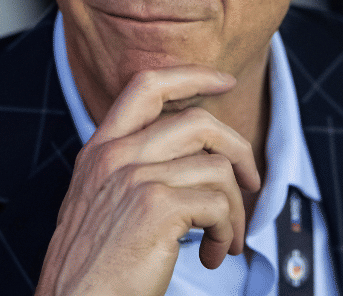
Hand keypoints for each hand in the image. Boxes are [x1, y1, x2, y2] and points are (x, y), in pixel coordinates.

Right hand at [34, 66, 261, 295]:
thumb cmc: (90, 267)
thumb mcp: (98, 203)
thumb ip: (130, 171)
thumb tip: (190, 159)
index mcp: (100, 151)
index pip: (147, 86)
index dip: (192, 76)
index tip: (224, 82)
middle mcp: (115, 156)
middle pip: (199, 121)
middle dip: (239, 150)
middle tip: (252, 182)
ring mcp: (136, 178)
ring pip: (217, 168)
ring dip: (236, 210)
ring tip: (225, 240)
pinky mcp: (157, 207)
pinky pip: (220, 204)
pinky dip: (229, 233)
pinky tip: (214, 254)